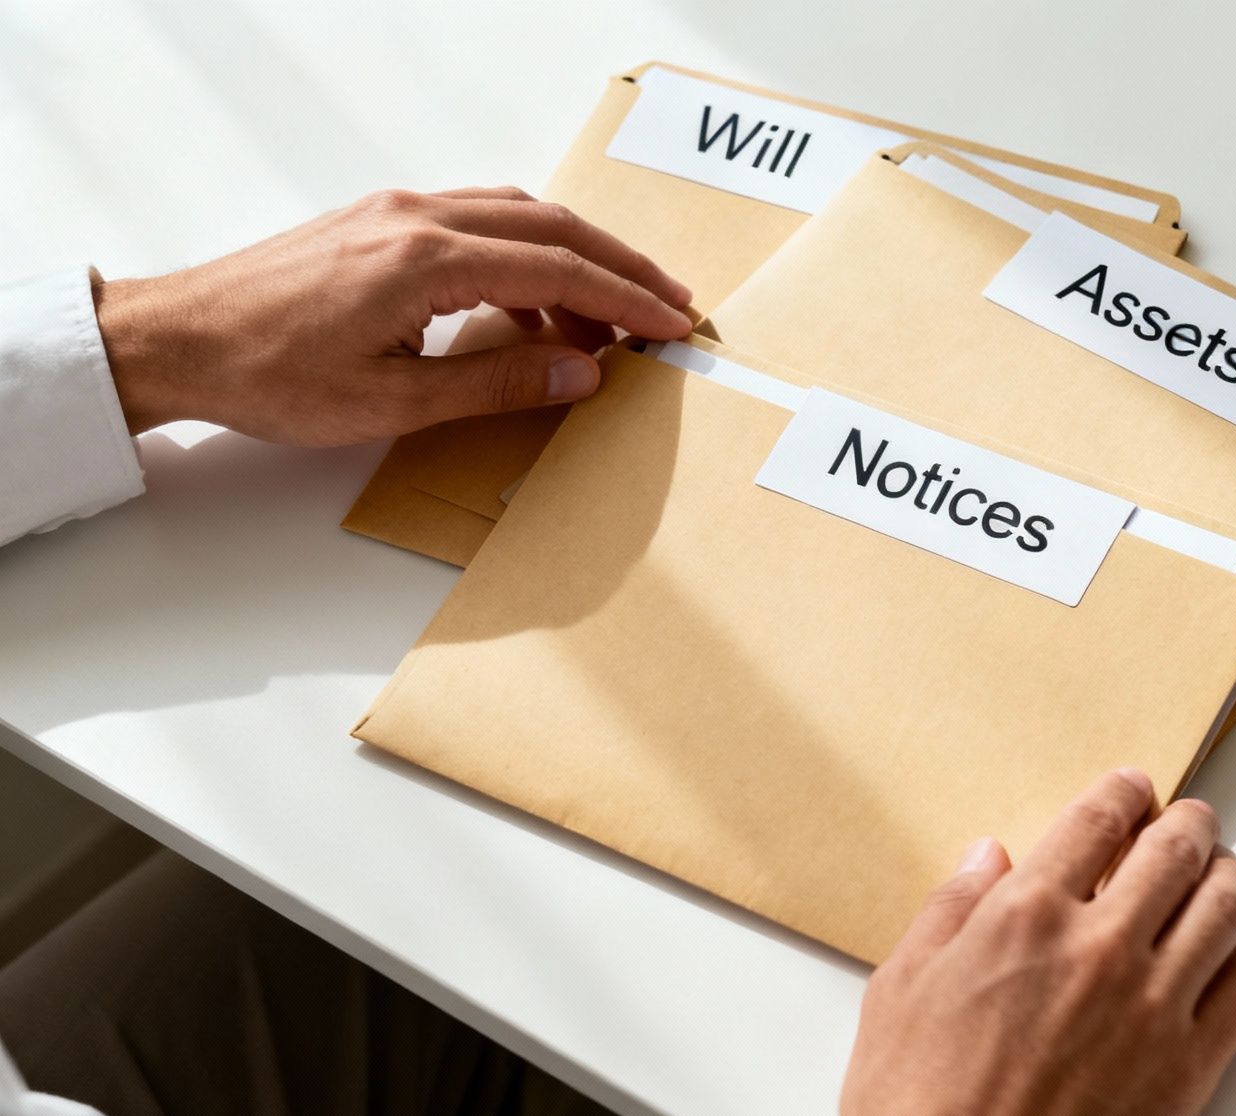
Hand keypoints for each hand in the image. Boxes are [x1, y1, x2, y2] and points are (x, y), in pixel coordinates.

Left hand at [93, 187, 693, 445]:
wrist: (178, 339)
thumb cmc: (269, 376)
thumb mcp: (394, 403)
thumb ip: (498, 383)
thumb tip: (582, 373)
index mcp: (427, 260)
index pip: (558, 271)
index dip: (626, 299)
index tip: (673, 324)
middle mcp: (417, 217)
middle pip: (552, 228)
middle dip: (620, 267)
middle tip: (670, 305)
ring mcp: (396, 210)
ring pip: (517, 215)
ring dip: (574, 259)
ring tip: (608, 320)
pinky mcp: (378, 220)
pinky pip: (477, 221)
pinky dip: (524, 255)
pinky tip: (530, 309)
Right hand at [840, 769, 1235, 1115]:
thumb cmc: (918, 1108)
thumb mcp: (900, 989)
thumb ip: (950, 910)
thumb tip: (987, 858)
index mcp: (1025, 918)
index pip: (1096, 822)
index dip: (1121, 792)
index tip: (1130, 788)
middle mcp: (1099, 949)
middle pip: (1175, 851)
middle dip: (1188, 823)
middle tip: (1189, 819)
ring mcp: (1152, 1008)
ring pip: (1225, 908)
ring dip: (1227, 876)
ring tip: (1220, 873)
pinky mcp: (1187, 1067)